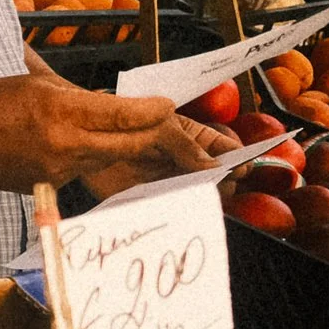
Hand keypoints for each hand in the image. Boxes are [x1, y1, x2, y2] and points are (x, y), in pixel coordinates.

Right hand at [0, 76, 188, 193]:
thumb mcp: (37, 84)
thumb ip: (80, 97)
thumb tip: (118, 107)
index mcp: (60, 112)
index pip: (124, 114)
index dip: (153, 111)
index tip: (167, 105)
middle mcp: (64, 144)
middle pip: (130, 144)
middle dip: (156, 136)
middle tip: (170, 129)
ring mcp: (58, 170)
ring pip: (109, 159)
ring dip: (121, 146)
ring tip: (126, 134)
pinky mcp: (51, 186)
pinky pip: (84, 170)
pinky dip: (91, 157)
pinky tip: (77, 146)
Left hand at [77, 112, 225, 200]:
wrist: (86, 133)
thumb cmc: (127, 121)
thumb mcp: (161, 125)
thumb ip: (186, 144)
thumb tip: (213, 166)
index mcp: (194, 138)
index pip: (226, 150)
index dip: (238, 159)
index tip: (241, 167)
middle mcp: (186, 161)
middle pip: (215, 177)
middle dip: (220, 181)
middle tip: (216, 183)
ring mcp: (169, 179)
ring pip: (194, 193)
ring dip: (198, 195)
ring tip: (195, 192)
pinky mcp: (149, 196)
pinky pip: (168, 205)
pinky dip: (175, 207)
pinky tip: (175, 202)